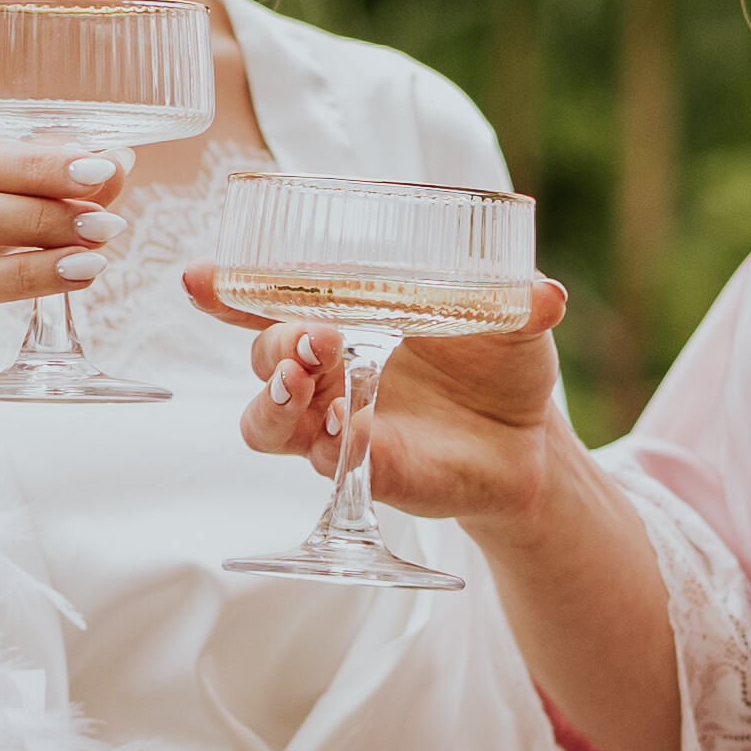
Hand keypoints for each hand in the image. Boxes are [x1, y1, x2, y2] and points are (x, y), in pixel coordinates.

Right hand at [184, 271, 576, 529]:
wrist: (530, 441)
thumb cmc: (501, 364)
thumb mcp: (512, 322)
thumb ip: (522, 302)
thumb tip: (549, 294)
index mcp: (344, 319)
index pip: (269, 301)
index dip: (228, 290)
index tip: (201, 279)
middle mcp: (328, 372)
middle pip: (263, 359)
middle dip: (275, 344)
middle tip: (315, 336)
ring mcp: (338, 424)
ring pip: (267, 422)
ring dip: (275, 400)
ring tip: (306, 382)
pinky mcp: (365, 471)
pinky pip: (325, 465)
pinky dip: (331, 447)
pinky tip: (349, 430)